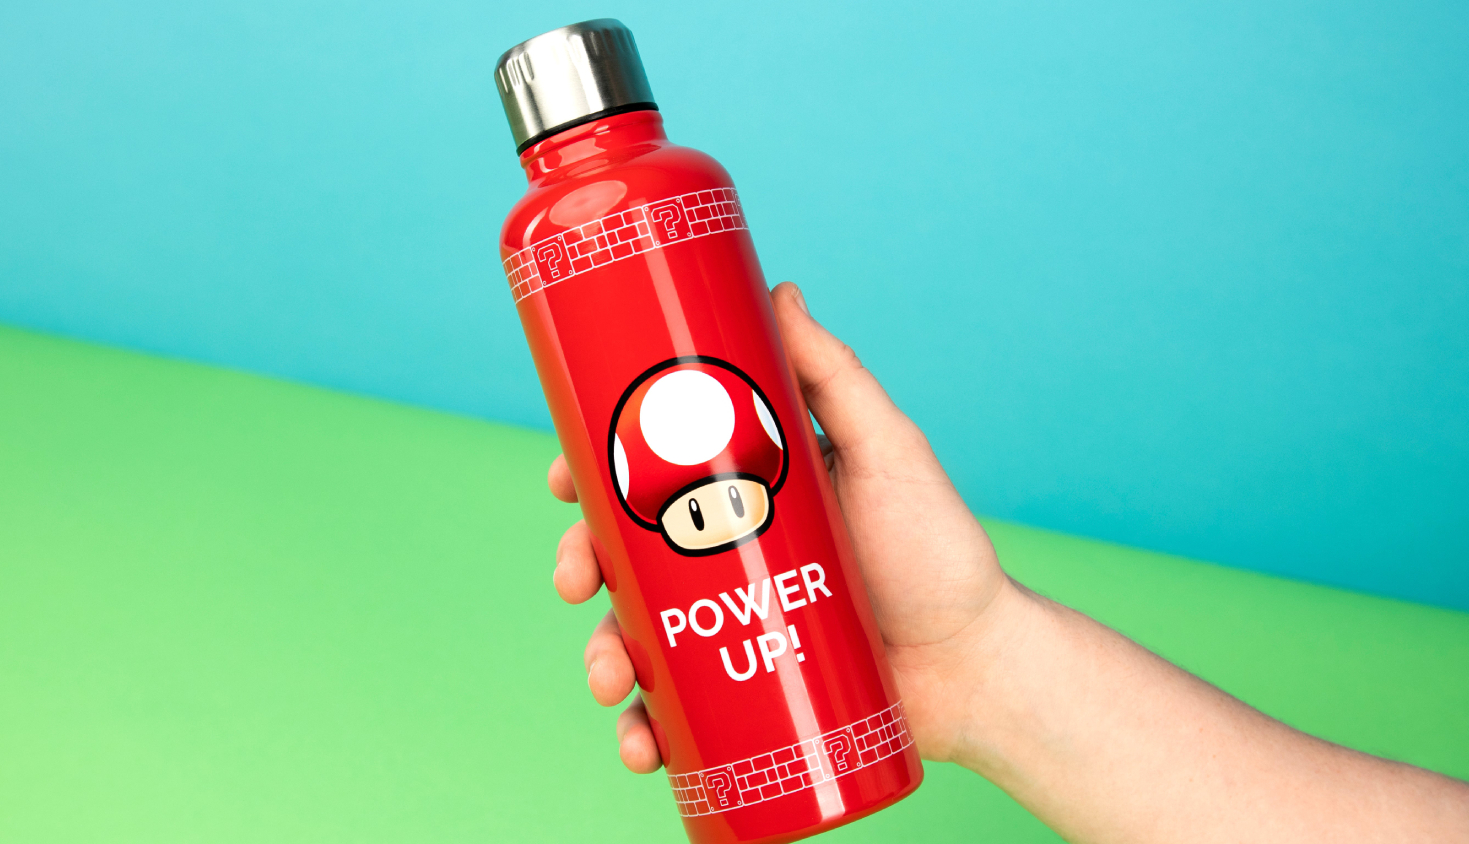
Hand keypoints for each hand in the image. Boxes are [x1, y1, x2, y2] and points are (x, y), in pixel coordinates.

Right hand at [547, 281, 1013, 772]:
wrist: (977, 665)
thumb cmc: (936, 549)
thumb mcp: (886, 450)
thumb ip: (835, 375)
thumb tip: (778, 289)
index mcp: (740, 493)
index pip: (646, 473)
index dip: (590, 471)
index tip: (563, 475)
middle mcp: (721, 556)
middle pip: (621, 553)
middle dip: (579, 564)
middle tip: (576, 581)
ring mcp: (724, 626)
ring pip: (631, 634)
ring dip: (600, 655)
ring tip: (611, 678)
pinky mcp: (739, 693)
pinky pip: (669, 713)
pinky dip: (639, 730)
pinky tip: (639, 743)